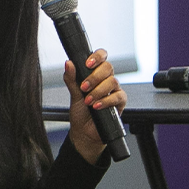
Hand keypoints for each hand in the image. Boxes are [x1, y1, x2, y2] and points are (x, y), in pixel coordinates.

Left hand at [63, 48, 127, 164]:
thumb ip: (71, 79)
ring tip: (88, 101)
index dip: (97, 56)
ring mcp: (114, 91)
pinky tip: (97, 106)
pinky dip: (106, 100)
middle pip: (108, 67)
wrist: (85, 132)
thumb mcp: (73, 95)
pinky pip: (118, 96)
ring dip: (98, 91)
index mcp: (95, 75)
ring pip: (113, 81)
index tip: (87, 63)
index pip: (102, 57)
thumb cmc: (80, 113)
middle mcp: (106, 81)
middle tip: (83, 88)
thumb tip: (68, 63)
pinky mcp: (120, 103)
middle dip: (94, 76)